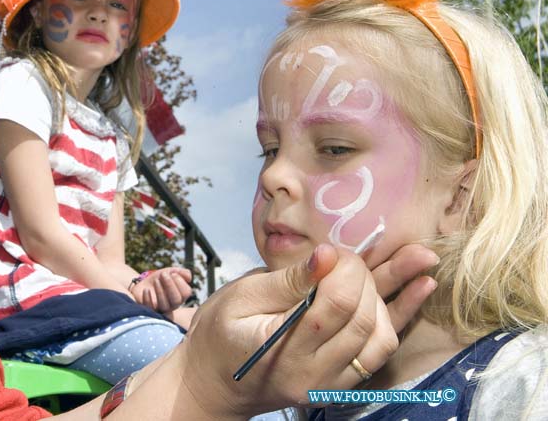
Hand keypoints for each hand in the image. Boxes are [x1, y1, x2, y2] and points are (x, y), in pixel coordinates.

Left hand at [129, 267, 192, 312]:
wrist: (144, 283)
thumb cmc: (160, 278)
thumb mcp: (171, 272)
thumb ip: (182, 272)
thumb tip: (189, 278)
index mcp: (180, 295)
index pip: (186, 292)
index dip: (180, 281)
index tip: (172, 273)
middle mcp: (173, 304)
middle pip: (176, 300)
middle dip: (170, 285)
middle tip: (163, 275)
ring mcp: (162, 309)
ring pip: (164, 305)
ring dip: (160, 291)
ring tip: (155, 280)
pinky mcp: (150, 310)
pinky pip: (150, 308)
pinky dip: (148, 298)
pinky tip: (146, 290)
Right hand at [179, 243, 436, 417]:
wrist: (215, 383)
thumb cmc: (220, 332)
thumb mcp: (239, 297)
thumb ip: (286, 279)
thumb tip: (329, 254)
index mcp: (282, 350)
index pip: (337, 304)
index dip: (346, 269)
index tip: (331, 252)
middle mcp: (313, 374)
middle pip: (364, 319)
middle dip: (367, 277)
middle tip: (349, 258)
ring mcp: (330, 384)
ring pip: (382, 338)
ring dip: (393, 295)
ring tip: (406, 261)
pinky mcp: (342, 385)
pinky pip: (382, 353)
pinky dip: (403, 317)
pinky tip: (423, 285)